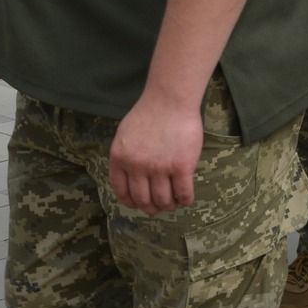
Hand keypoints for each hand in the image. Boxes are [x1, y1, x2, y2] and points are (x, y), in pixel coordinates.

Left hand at [109, 93, 203, 213]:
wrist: (171, 99)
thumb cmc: (149, 113)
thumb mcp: (125, 135)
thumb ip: (125, 157)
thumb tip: (130, 180)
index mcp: (120, 159)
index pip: (122, 191)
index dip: (131, 202)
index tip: (138, 204)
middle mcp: (137, 167)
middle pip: (143, 200)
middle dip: (151, 207)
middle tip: (159, 206)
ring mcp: (160, 168)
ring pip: (163, 200)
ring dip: (169, 206)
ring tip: (174, 202)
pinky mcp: (181, 167)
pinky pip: (183, 194)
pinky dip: (185, 201)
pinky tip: (186, 198)